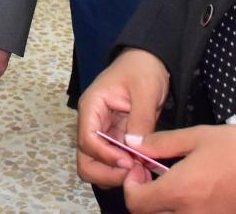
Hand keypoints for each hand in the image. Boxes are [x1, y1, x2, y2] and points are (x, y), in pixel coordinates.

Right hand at [76, 47, 169, 189]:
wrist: (150, 60)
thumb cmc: (143, 68)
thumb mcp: (145, 90)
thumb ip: (140, 119)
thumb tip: (133, 147)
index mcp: (92, 107)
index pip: (87, 140)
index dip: (105, 156)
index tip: (128, 162)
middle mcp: (92, 122)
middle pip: (85, 159)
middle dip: (105, 172)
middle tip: (132, 174)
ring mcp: (103, 132)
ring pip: (97, 165)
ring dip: (114, 174)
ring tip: (138, 171)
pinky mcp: (116, 138)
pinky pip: (113, 160)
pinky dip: (124, 169)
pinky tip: (141, 167)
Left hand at [121, 124, 235, 213]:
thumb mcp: (196, 137)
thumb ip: (160, 143)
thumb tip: (133, 144)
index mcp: (178, 192)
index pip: (136, 203)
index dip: (130, 186)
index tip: (140, 169)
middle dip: (144, 198)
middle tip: (152, 177)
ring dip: (163, 207)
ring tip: (173, 185)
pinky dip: (183, 211)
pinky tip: (192, 194)